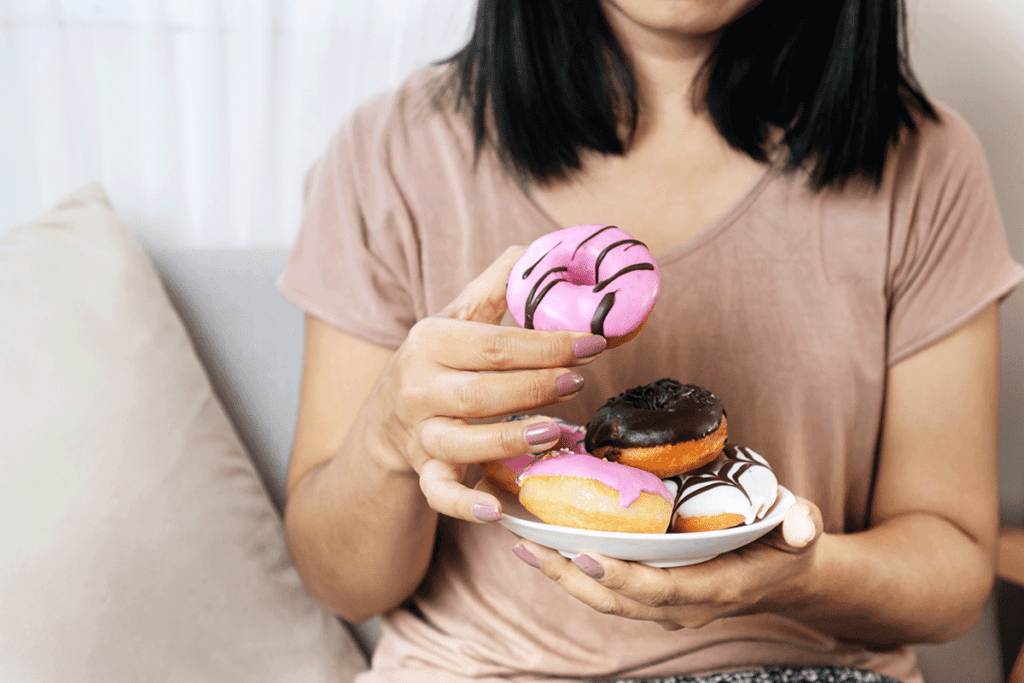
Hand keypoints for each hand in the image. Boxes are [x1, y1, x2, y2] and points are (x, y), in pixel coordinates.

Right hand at [369, 246, 606, 522]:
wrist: (386, 418)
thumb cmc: (437, 363)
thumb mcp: (457, 320)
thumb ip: (494, 287)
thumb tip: (537, 249)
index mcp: (430, 342)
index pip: (495, 344)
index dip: (547, 344)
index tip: (594, 342)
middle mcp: (419, 387)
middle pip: (484, 391)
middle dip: (537, 387)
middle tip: (578, 382)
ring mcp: (420, 433)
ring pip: (465, 439)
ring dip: (512, 439)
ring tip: (557, 432)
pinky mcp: (424, 471)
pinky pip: (439, 492)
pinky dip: (463, 504)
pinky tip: (494, 512)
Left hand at [511, 498, 822, 628]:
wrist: (783, 571)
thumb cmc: (787, 542)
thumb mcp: (802, 528)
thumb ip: (802, 523)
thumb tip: (802, 525)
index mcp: (714, 588)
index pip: (660, 591)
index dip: (623, 578)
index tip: (586, 556)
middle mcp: (683, 604)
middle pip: (617, 600)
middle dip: (570, 576)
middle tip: (530, 546)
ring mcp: (664, 602)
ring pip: (604, 597)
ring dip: (561, 573)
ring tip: (523, 544)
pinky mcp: (651, 591)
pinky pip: (606, 587)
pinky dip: (572, 568)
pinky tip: (542, 543)